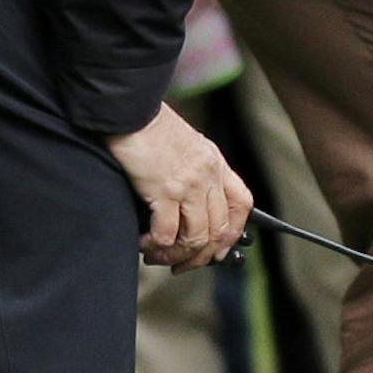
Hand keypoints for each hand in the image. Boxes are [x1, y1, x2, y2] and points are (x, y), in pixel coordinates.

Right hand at [106, 102, 252, 272]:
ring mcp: (188, 183)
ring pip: (196, 237)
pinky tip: (143, 242)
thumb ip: (196, 172)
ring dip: (175, 254)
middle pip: (219, 229)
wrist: (130, 108)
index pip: (242, 204)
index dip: (233, 233)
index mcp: (215, 164)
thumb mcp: (187, 145)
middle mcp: (207, 175)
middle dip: (200, 255)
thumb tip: (190, 208)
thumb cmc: (150, 126)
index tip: (217, 249)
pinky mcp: (163, 190)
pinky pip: (166, 233)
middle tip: (179, 263)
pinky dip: (155, 245)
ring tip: (156, 254)